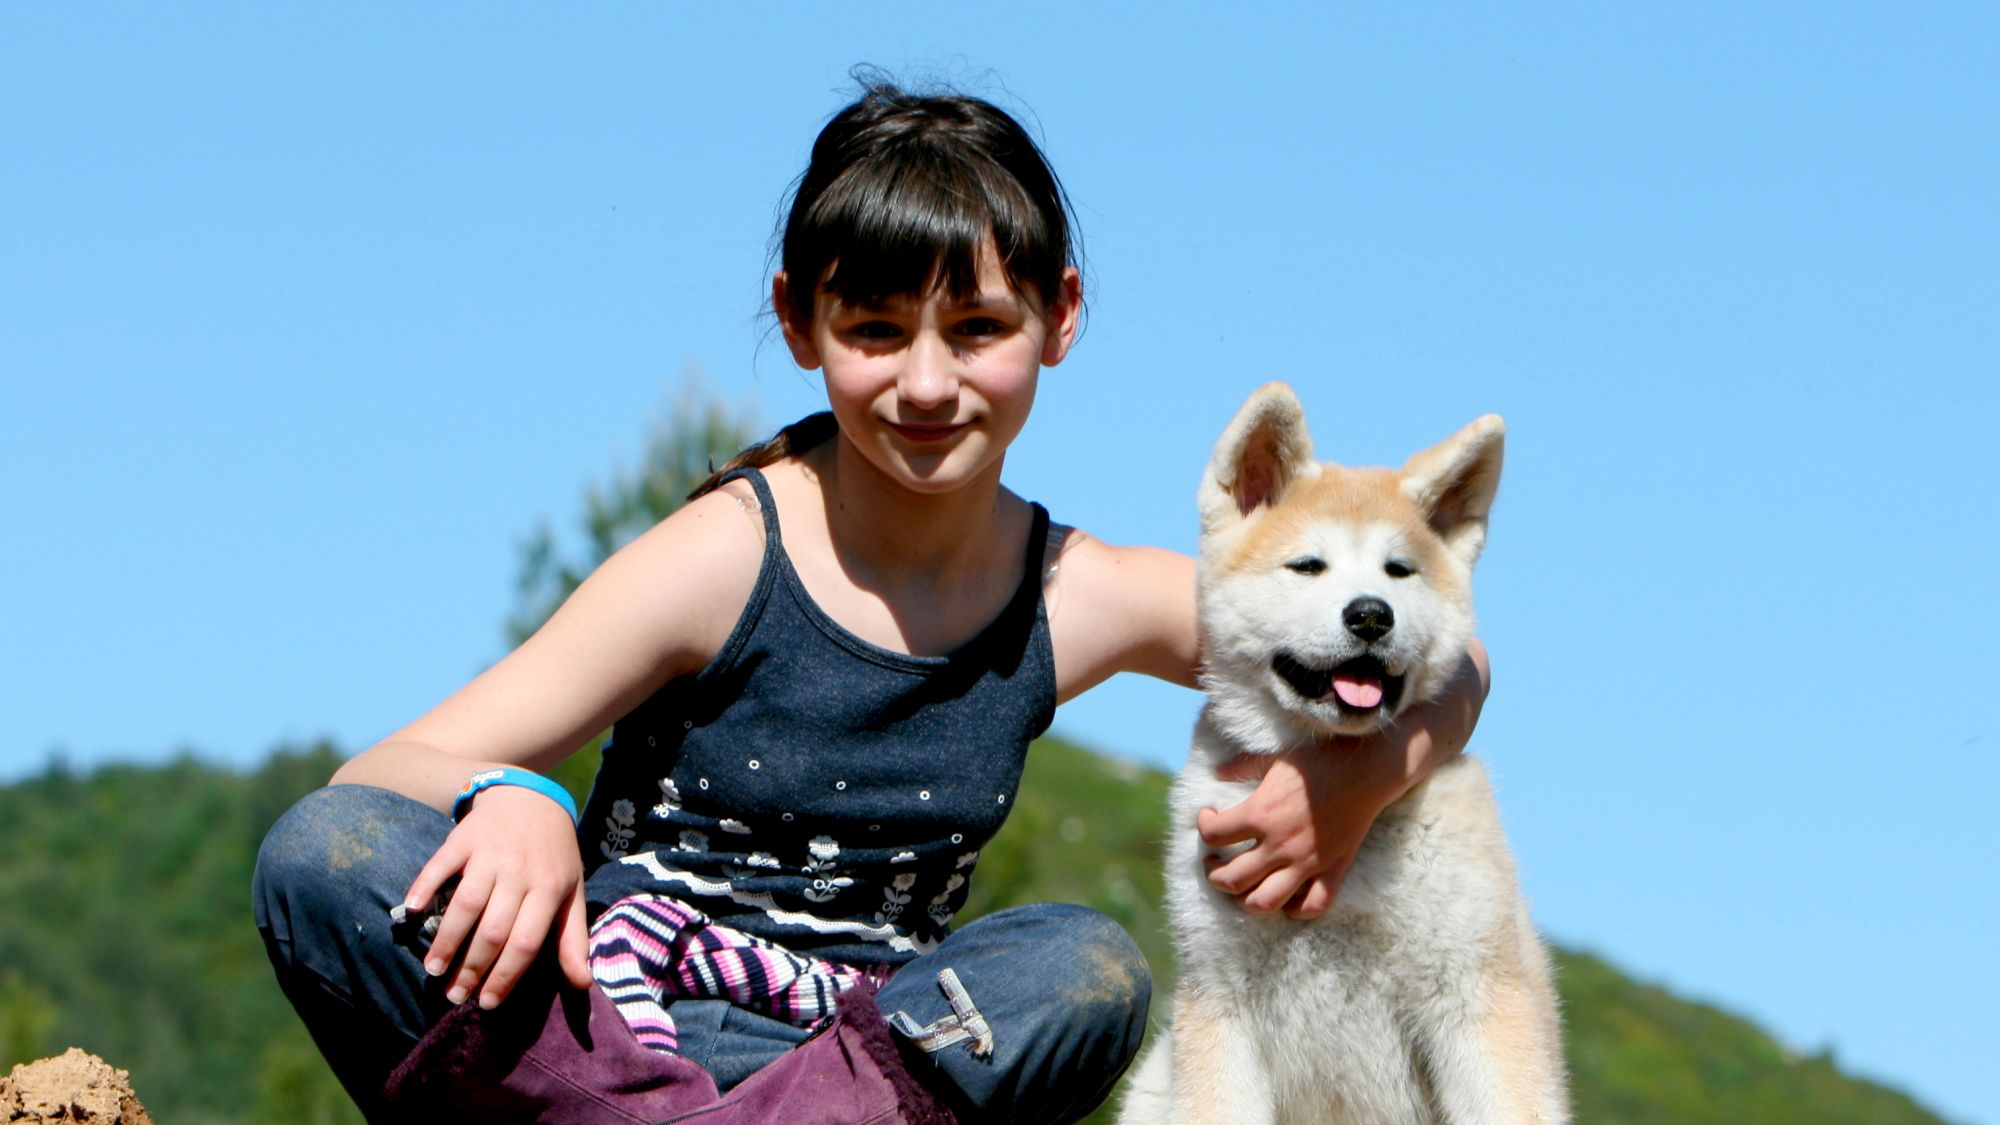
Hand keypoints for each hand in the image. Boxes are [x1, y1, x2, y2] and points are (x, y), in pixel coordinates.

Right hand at [403, 785, 593, 1007]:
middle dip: (471, 968)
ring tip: (434, 969)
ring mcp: (490, 854)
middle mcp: (519, 872)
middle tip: (454, 996)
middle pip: (492, 930)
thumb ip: (573, 939)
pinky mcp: (464, 838)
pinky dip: (424, 887)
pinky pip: (440, 865)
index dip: (505, 976)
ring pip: (465, 904)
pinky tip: (412, 912)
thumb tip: (582, 983)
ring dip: (447, 940)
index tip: (487, 1003)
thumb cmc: (553, 855)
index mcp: (549, 889)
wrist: (531, 798)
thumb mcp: (572, 892)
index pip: (525, 943)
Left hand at [1197, 644, 1490, 918]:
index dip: (1203, 826)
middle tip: (1216, 861)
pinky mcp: (1333, 870)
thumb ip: (1242, 766)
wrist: (1364, 770)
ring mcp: (1306, 862)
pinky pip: (1313, 906)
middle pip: (1229, 880)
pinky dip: (1296, 910)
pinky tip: (1287, 896)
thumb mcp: (1275, 759)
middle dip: (1214, 874)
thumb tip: (1218, 773)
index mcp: (1260, 813)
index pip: (1213, 835)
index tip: (1210, 816)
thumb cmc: (1317, 762)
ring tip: (1245, 885)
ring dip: (1246, 900)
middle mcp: (1279, 844)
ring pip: (1263, 903)